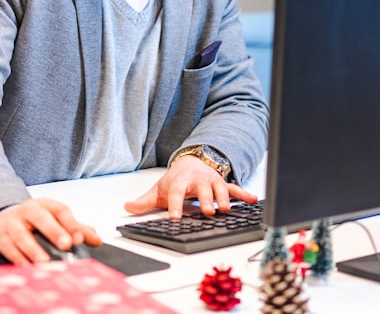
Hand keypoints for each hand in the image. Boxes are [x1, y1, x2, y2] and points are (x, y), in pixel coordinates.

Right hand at [0, 198, 100, 264]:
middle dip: (54, 231)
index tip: (80, 239)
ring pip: (21, 235)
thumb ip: (76, 229)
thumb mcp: (54, 220)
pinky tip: (27, 269)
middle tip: (66, 244)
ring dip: (33, 249)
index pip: (60, 211)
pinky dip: (18, 260)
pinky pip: (9, 250)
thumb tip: (96, 240)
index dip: (71, 224)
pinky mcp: (0, 239)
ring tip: (44, 262)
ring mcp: (12, 224)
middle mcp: (27, 211)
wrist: (1, 220)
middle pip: (40, 218)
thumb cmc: (32, 221)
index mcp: (44, 205)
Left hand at [123, 155, 257, 218]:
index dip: (175, 205)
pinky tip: (253, 199)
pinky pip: (234, 187)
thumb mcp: (158, 190)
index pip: (176, 193)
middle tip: (207, 211)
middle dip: (205, 200)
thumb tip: (127, 208)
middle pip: (202, 189)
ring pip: (220, 187)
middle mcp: (197, 179)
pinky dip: (243, 193)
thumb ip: (144, 201)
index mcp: (180, 181)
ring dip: (224, 197)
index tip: (175, 217)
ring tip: (226, 209)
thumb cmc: (175, 180)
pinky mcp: (222, 183)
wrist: (191, 162)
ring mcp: (211, 180)